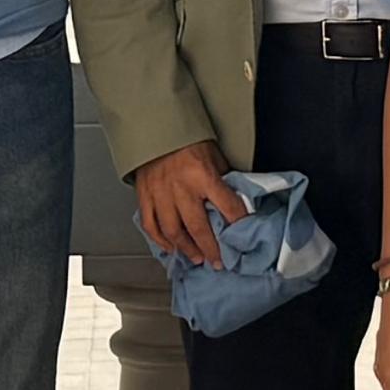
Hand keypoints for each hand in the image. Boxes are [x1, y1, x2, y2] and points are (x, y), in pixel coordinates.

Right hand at [132, 141, 245, 272]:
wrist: (157, 127)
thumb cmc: (188, 140)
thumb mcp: (215, 156)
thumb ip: (223, 180)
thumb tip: (234, 202)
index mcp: (203, 176)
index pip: (227, 206)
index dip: (238, 225)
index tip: (244, 240)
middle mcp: (181, 188)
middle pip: (198, 228)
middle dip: (211, 248)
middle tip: (219, 262)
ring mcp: (160, 194)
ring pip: (173, 232)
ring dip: (187, 249)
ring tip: (197, 258)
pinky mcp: (145, 196)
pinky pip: (151, 225)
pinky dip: (160, 240)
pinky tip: (170, 248)